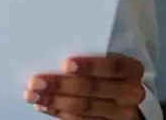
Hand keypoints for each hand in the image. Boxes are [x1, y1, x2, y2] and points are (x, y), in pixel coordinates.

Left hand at [24, 53, 144, 119]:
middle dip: (61, 85)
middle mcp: (131, 93)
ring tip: (32, 94)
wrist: (124, 100)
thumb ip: (89, 55)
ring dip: (54, 100)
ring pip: (84, 107)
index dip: (89, 65)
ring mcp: (121, 114)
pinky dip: (58, 112)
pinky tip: (43, 105)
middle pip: (93, 88)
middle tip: (36, 81)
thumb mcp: (107, 59)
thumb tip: (51, 52)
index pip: (112, 66)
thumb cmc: (107, 71)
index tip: (66, 63)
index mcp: (132, 69)